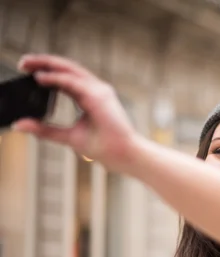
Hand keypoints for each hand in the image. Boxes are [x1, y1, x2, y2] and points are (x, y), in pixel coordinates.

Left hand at [12, 54, 141, 172]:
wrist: (124, 155)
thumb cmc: (105, 147)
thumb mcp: (68, 136)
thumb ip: (46, 130)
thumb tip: (20, 125)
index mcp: (90, 97)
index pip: (65, 78)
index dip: (46, 72)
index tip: (26, 71)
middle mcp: (96, 90)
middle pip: (67, 68)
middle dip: (43, 62)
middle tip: (22, 62)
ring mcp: (99, 91)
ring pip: (69, 69)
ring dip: (47, 64)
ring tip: (27, 64)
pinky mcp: (99, 96)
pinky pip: (73, 82)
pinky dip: (55, 78)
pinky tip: (40, 78)